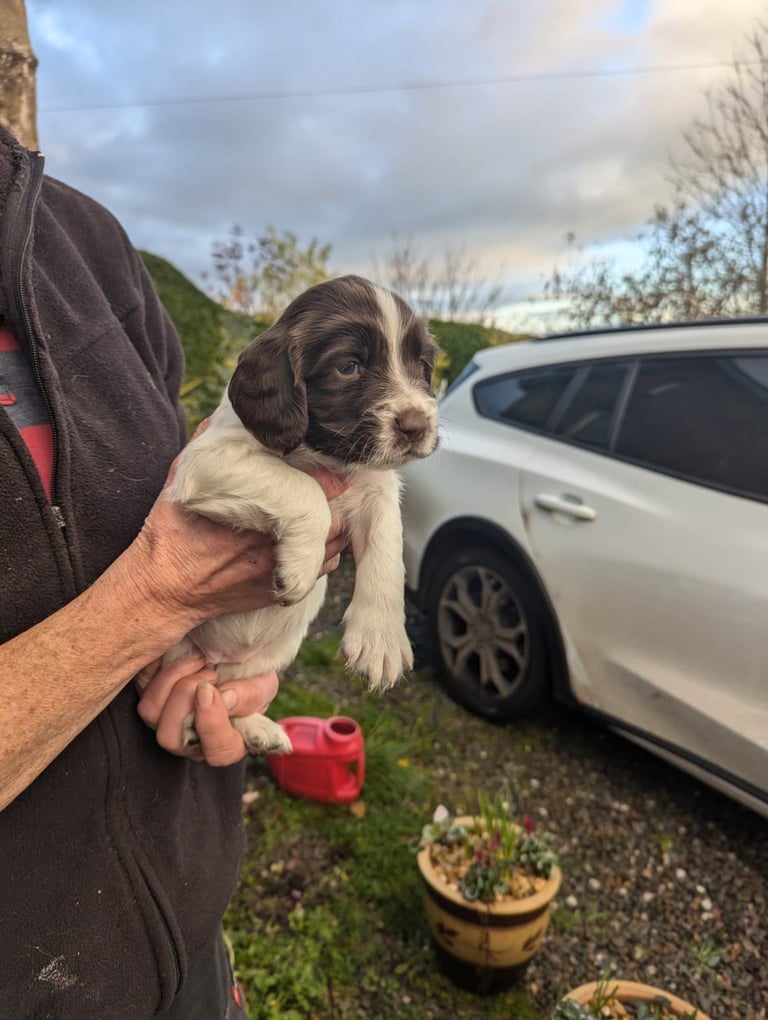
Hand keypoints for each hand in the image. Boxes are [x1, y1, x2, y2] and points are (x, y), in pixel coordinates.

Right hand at [119, 435, 348, 635]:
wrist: (163, 590)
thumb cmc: (170, 534)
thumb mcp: (180, 480)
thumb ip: (204, 445)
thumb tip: (225, 415)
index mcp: (257, 509)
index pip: (316, 486)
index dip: (327, 475)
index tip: (327, 468)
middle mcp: (275, 541)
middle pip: (334, 517)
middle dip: (334, 502)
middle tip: (329, 491)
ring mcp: (282, 568)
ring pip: (334, 544)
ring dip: (333, 527)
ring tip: (322, 513)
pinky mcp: (283, 590)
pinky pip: (324, 568)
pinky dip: (325, 552)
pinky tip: (313, 541)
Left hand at [136, 655, 279, 764]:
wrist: (230, 654)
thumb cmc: (250, 675)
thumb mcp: (263, 684)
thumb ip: (251, 695)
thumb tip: (223, 697)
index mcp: (224, 742)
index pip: (217, 752)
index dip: (211, 725)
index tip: (211, 690)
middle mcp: (190, 740)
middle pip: (171, 737)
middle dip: (186, 697)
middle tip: (208, 671)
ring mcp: (165, 722)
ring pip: (150, 713)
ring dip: (173, 679)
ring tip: (198, 658)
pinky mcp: (148, 697)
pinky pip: (140, 687)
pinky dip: (157, 666)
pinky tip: (179, 652)